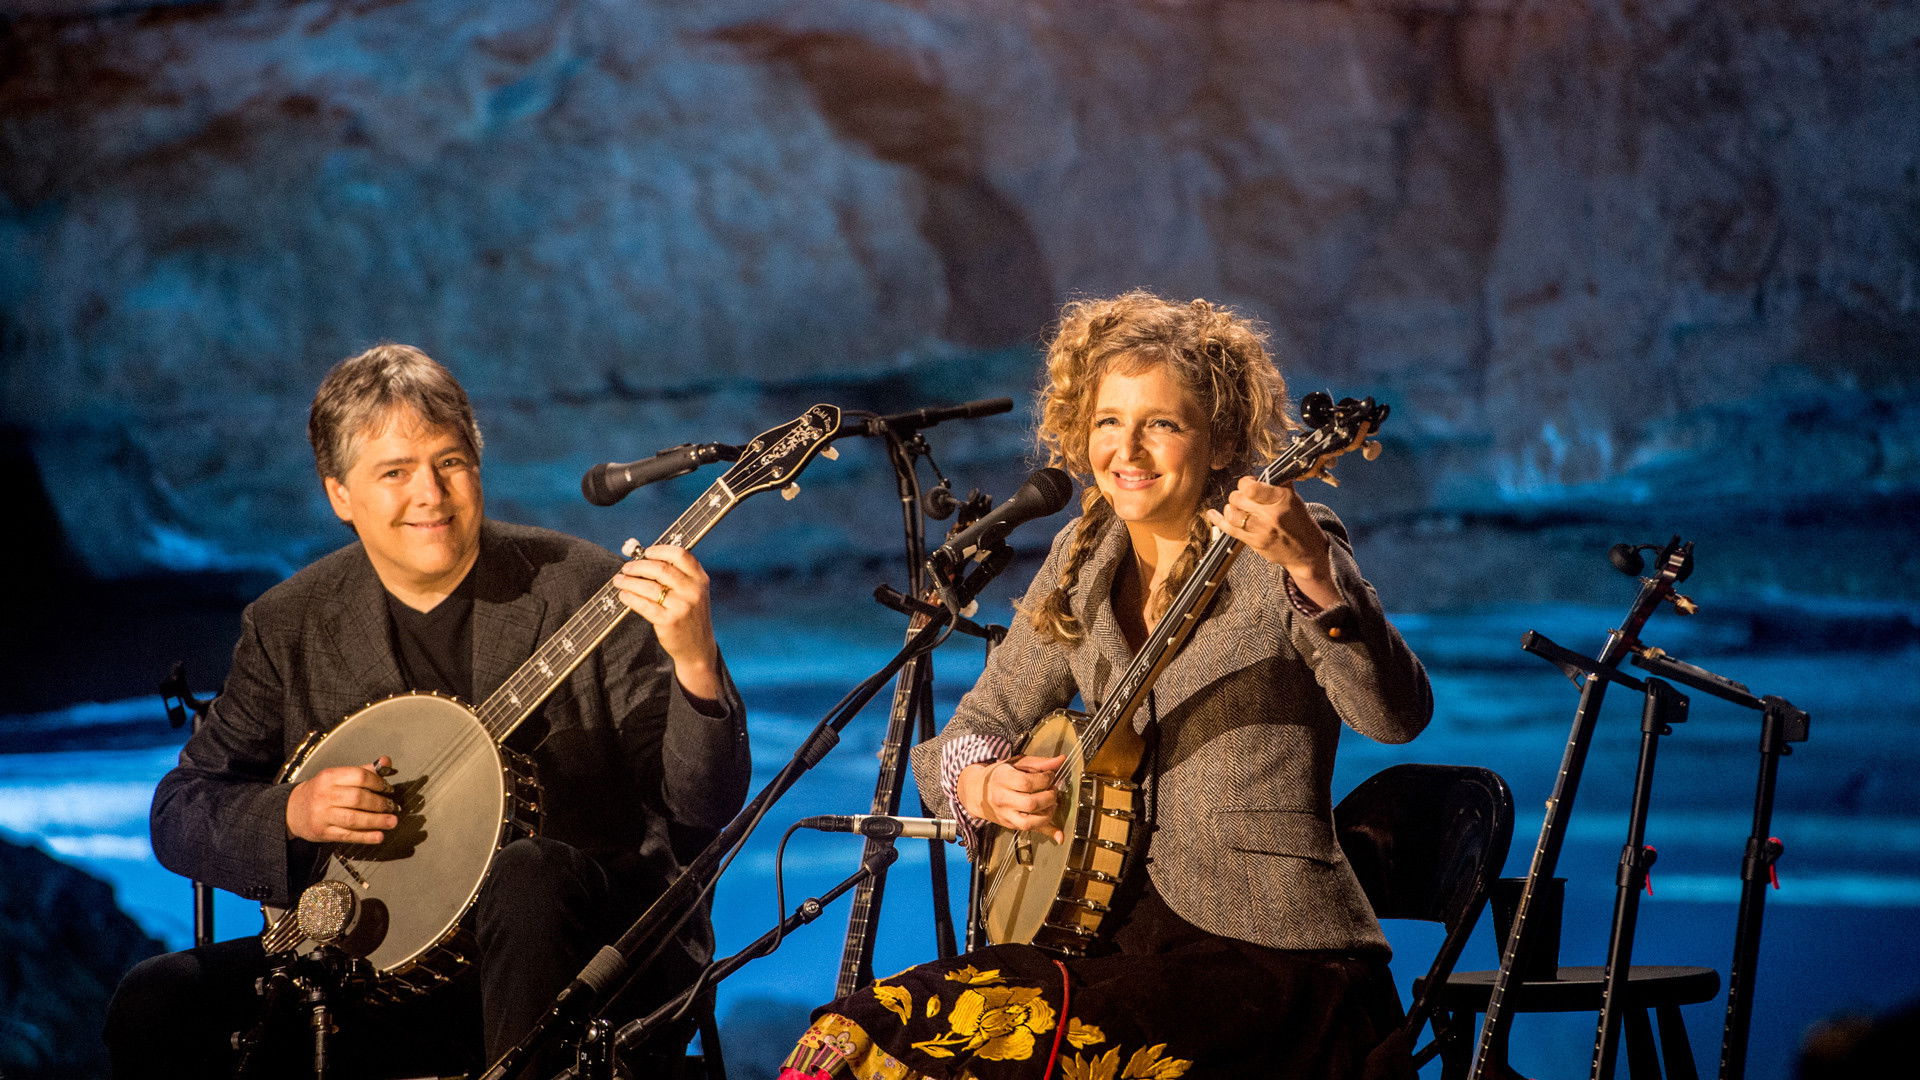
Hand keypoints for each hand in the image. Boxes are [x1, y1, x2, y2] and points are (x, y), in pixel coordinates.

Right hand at [286, 756, 397, 843]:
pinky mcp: (322, 832)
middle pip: (358, 799)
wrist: (293, 809)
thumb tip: (387, 762)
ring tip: (392, 821)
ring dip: (376, 821)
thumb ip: (363, 770)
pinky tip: (379, 836)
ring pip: (354, 819)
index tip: (389, 789)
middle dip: (380, 804)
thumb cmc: (322, 791)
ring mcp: (322, 815)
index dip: (379, 783)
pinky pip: (347, 835)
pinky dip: (366, 836)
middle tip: (392, 807)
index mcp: (330, 777)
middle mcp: (325, 795)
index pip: (360, 777)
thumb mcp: (337, 776)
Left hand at [611, 544, 722, 702]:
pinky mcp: (669, 621)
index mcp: (700, 579)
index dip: (660, 550)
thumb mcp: (693, 592)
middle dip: (638, 566)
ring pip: (648, 586)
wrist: (698, 647)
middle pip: (660, 569)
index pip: (681, 555)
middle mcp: (693, 591)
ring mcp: (682, 606)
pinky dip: (630, 598)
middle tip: (626, 568)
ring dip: (629, 581)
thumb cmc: (690, 615)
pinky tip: (624, 595)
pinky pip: (644, 605)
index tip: (645, 552)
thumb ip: (677, 575)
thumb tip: (645, 558)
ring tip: (619, 580)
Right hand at [960, 753, 1066, 842]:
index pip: (1027, 783)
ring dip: (1047, 814)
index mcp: (1002, 779)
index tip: (1050, 776)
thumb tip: (1061, 760)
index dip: (1045, 779)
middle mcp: (1001, 799)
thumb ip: (1039, 763)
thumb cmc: (998, 775)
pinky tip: (1056, 829)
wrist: (976, 791)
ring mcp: (1004, 814)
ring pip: (1029, 822)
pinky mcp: (1009, 824)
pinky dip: (1046, 829)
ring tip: (1051, 804)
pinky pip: (1030, 830)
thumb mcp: (1016, 763)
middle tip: (1052, 790)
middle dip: (1049, 797)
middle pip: (1030, 803)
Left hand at [1205, 476, 1338, 607]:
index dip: (1245, 483)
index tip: (1249, 484)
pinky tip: (1211, 514)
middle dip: (1238, 495)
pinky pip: (1229, 530)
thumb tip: (1263, 473)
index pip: (1251, 487)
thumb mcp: (1295, 500)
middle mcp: (1270, 515)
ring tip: (1238, 508)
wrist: (1307, 553)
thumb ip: (1278, 485)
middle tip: (1245, 498)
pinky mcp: (1254, 543)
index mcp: (1282, 500)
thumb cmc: (1301, 524)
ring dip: (1231, 508)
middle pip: (1238, 498)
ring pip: (1232, 513)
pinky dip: (1218, 520)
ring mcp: (1261, 530)